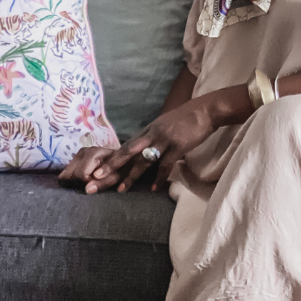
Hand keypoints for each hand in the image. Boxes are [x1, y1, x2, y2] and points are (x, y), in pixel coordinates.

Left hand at [57, 96, 219, 193]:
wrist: (205, 110)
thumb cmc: (187, 119)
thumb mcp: (165, 126)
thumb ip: (153, 138)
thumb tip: (144, 151)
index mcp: (148, 130)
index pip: (125, 147)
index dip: (110, 159)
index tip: (94, 170)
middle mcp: (152, 134)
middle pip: (127, 151)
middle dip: (110, 166)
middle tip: (95, 178)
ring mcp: (164, 140)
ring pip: (143, 160)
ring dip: (131, 176)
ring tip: (120, 190)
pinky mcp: (177, 146)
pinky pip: (165, 164)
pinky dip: (159, 178)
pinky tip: (154, 189)